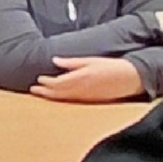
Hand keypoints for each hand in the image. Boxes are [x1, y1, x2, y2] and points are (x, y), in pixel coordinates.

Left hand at [30, 56, 144, 102]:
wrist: (129, 79)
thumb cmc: (111, 66)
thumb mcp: (91, 61)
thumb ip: (72, 62)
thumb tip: (55, 60)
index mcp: (80, 77)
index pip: (57, 82)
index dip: (46, 82)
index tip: (38, 78)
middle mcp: (81, 89)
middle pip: (57, 92)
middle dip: (44, 91)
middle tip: (32, 89)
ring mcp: (85, 97)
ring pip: (63, 98)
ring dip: (50, 96)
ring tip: (40, 93)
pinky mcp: (89, 101)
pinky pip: (71, 101)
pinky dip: (60, 99)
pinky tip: (56, 97)